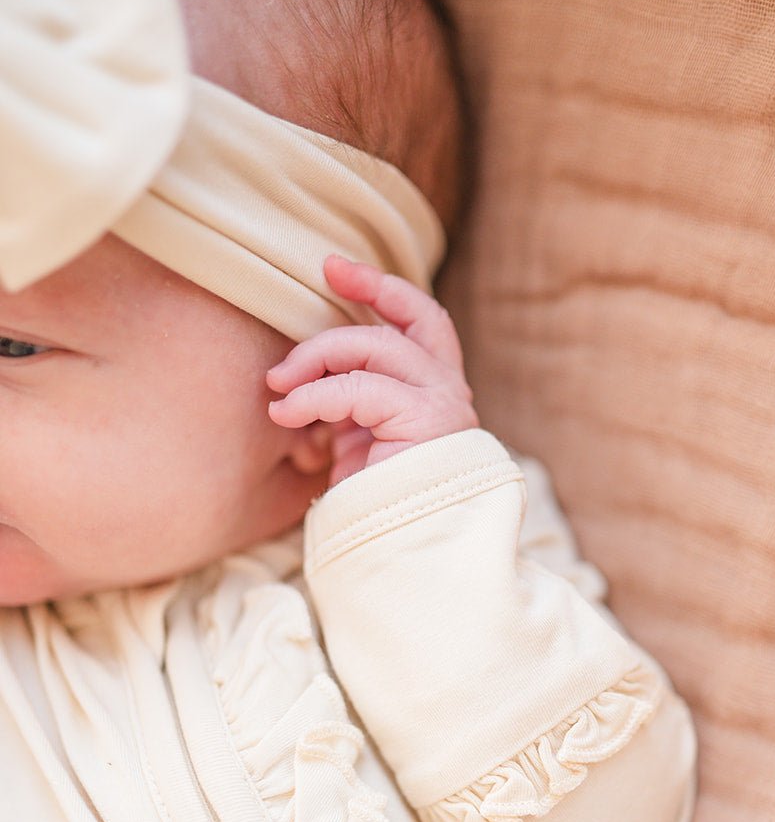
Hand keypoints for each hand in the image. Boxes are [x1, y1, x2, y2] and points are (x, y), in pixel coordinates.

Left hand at [266, 256, 478, 486]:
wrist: (406, 553)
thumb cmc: (378, 505)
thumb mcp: (359, 440)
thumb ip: (348, 401)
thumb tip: (299, 375)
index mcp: (436, 392)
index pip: (421, 320)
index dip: (382, 289)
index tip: (335, 269)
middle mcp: (448, 392)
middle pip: (402, 321)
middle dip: (355, 297)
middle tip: (302, 306)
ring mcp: (442, 404)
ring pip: (375, 346)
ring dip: (317, 358)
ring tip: (279, 385)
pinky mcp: (425, 421)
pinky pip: (358, 388)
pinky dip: (314, 396)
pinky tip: (287, 414)